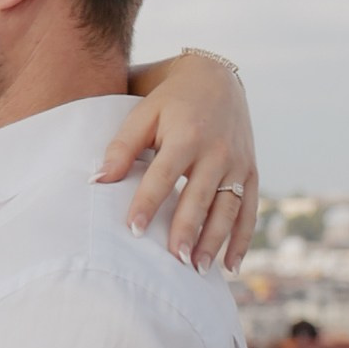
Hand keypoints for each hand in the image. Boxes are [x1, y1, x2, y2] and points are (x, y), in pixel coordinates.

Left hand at [99, 55, 258, 271]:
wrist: (216, 78)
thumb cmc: (169, 100)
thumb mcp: (143, 113)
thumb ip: (121, 147)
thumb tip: (98, 181)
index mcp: (186, 135)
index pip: (163, 175)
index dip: (148, 202)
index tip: (134, 231)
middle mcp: (217, 151)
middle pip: (199, 196)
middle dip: (187, 229)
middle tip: (173, 260)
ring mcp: (238, 163)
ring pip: (228, 208)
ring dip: (214, 241)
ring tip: (196, 269)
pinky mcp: (251, 171)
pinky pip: (249, 210)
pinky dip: (242, 239)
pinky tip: (229, 266)